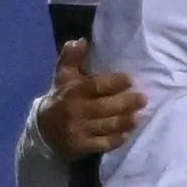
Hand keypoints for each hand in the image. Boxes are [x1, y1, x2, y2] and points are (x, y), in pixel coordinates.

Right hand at [36, 39, 144, 161]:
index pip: (97, 86)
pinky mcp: (81, 146)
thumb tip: (82, 40)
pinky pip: (102, 144)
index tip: (130, 80)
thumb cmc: (60, 97)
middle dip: (126, 103)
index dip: (115, 82)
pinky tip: (126, 135)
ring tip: (138, 117)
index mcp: (73, 91)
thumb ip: (71, 57)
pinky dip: (115, 140)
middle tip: (143, 99)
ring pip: (107, 126)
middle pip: (106, 107)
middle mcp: (76, 110)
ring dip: (125, 122)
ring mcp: (79, 130)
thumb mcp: (62, 75)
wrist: (43, 129)